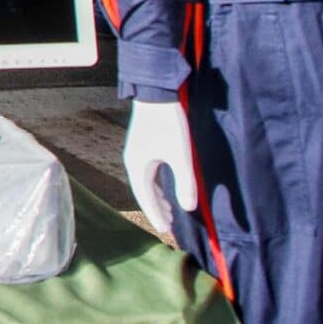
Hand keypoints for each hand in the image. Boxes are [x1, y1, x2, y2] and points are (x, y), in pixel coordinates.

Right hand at [122, 99, 198, 234]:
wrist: (156, 93)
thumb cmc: (167, 124)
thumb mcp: (180, 155)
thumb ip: (184, 182)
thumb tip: (188, 207)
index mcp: (138, 166)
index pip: (146, 198)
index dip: (156, 215)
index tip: (165, 230)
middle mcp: (133, 161)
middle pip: (144, 191)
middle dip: (156, 208)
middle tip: (169, 223)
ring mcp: (137, 152)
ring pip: (146, 182)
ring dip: (157, 196)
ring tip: (170, 208)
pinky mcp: (143, 144)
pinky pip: (148, 172)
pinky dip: (156, 184)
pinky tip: (166, 184)